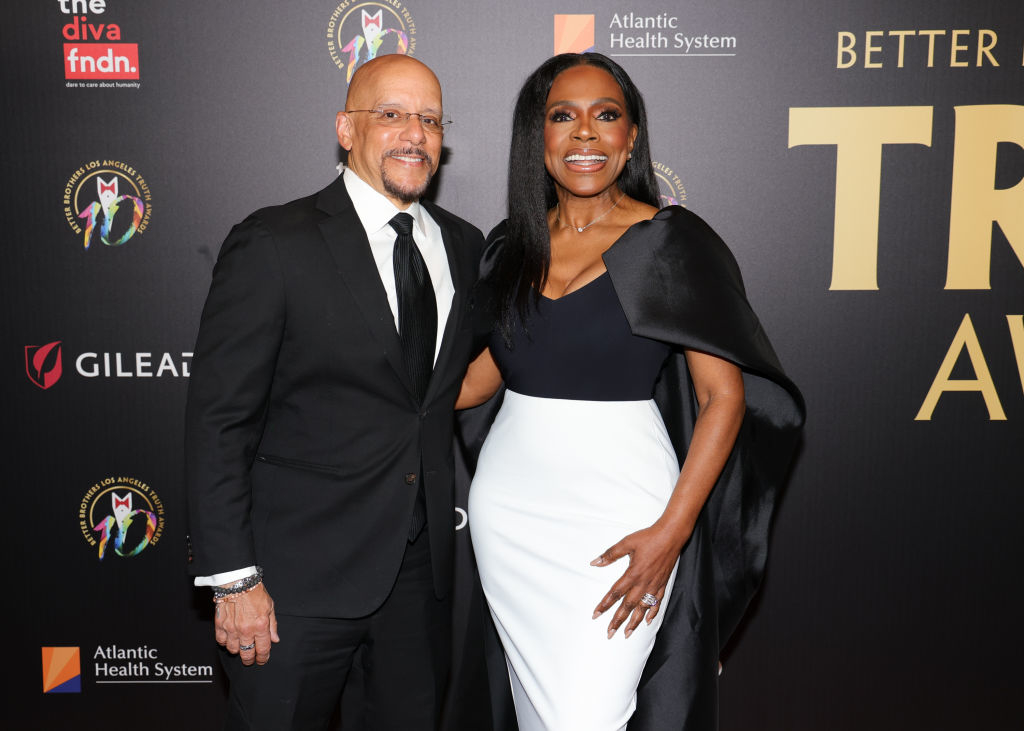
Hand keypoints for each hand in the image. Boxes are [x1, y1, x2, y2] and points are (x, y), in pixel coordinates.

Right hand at [215, 583, 279, 665]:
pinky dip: (225, 642)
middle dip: (250, 659)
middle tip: (251, 660)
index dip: (263, 657)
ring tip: (240, 647)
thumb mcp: (270, 607)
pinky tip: (230, 639)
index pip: (263, 649)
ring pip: (233, 649)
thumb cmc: (254, 592)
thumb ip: (272, 625)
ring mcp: (232, 629)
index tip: (262, 659)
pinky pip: (221, 641)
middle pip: (247, 654)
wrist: (237, 582)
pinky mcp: (220, 625)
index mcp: (260, 625)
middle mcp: (246, 630)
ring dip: (237, 650)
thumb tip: (275, 639)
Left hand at [590, 521, 688, 638]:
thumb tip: (595, 562)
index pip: (615, 593)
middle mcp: (643, 583)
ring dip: (634, 622)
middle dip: (618, 621)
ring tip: (627, 633)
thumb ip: (610, 554)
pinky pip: (657, 602)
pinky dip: (652, 613)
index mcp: (633, 574)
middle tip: (610, 633)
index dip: (604, 605)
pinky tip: (647, 621)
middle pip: (628, 606)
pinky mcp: (662, 584)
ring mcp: (654, 585)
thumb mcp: (626, 543)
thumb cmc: (649, 538)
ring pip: (642, 608)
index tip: (596, 615)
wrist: (671, 536)